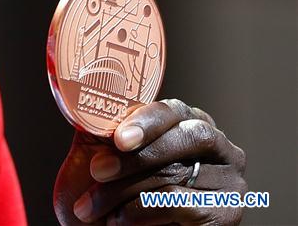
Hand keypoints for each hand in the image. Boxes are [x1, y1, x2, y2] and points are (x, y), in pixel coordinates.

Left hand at [54, 99, 246, 224]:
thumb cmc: (116, 189)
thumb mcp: (108, 151)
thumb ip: (105, 126)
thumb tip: (80, 96)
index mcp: (191, 120)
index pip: (173, 111)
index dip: (146, 122)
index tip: (118, 139)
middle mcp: (220, 147)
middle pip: (180, 142)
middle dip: (132, 159)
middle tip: (97, 171)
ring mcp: (230, 181)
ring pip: (175, 176)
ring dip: (125, 191)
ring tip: (92, 204)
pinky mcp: (228, 214)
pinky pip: (183, 207)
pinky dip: (144, 212)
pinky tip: (119, 220)